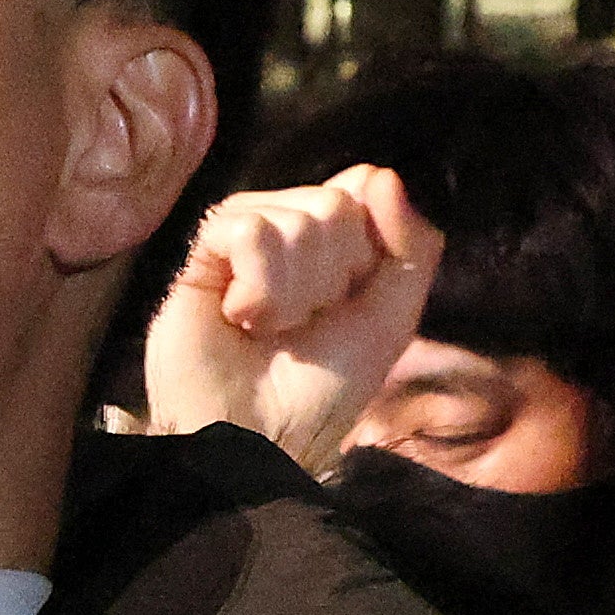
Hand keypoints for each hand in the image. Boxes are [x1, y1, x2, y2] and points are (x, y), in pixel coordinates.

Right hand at [146, 166, 442, 473]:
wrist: (261, 441)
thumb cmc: (321, 391)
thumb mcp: (390, 319)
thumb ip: (411, 247)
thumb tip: (380, 173)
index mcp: (336, 237)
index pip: (366, 187)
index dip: (369, 248)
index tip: (350, 300)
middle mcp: (289, 225)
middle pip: (336, 204)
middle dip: (331, 277)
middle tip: (304, 323)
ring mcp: (244, 235)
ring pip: (295, 219)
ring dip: (294, 293)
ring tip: (269, 328)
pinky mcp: (203, 252)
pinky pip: (248, 231)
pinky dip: (258, 288)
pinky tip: (240, 317)